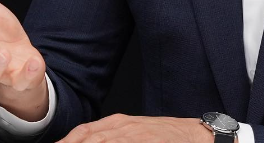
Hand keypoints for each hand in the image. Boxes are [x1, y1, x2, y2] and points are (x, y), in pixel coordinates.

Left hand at [56, 115, 214, 142]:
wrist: (198, 137)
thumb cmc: (166, 137)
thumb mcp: (136, 131)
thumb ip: (113, 135)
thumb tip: (88, 139)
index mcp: (118, 123)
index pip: (82, 133)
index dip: (65, 141)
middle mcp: (121, 128)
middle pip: (85, 138)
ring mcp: (131, 137)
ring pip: (97, 141)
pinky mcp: (142, 141)